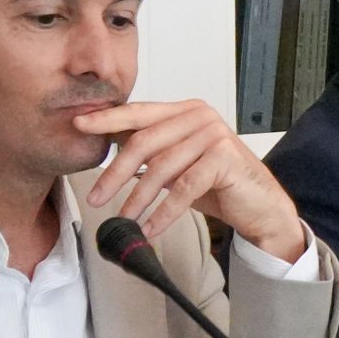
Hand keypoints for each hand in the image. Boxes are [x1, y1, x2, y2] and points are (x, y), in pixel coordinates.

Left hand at [78, 98, 306, 259]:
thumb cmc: (218, 184)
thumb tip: (107, 144)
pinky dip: (164, 211)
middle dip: (115, 173)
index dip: (107, 120)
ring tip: (122, 217)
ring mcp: (214, 135)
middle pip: (144, 142)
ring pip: (161, 168)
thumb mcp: (178, 162)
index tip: (79, 126)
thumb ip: (151, 149)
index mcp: (185, 110)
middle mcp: (200, 116)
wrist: (260, 206)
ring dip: (137, 197)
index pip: (139, 112)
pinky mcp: (224, 158)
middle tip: (95, 197)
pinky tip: (150, 226)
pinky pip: (184, 188)